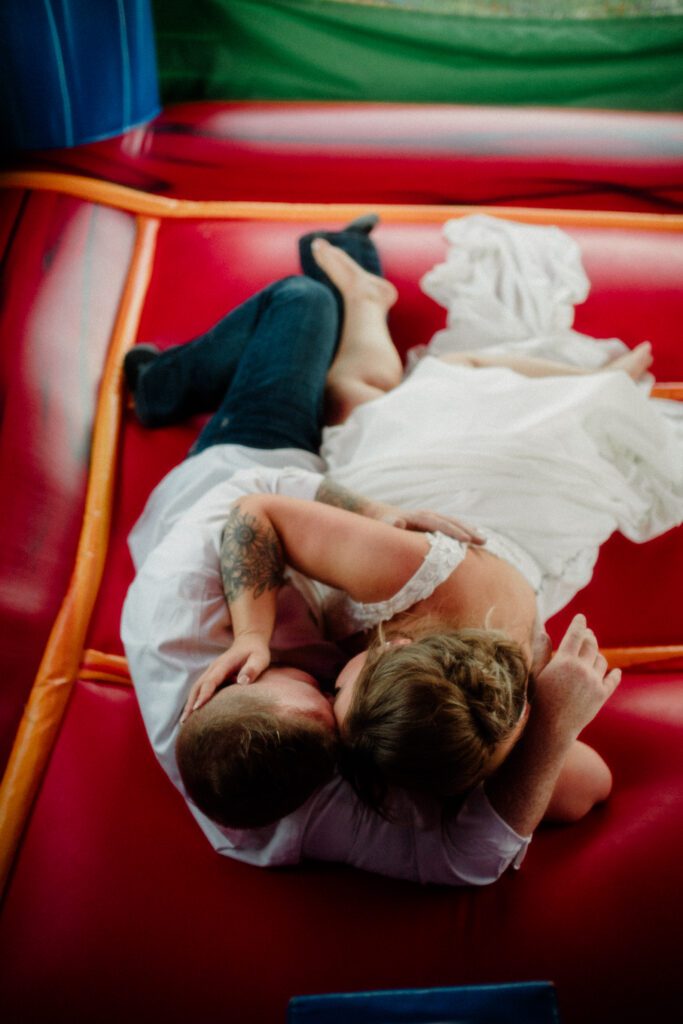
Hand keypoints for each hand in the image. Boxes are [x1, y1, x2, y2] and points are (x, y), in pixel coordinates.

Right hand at [180, 632, 270, 722]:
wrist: (250, 641)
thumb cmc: (256, 652)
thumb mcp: (260, 659)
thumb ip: (252, 669)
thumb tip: (242, 682)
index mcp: (224, 664)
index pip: (211, 681)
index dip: (204, 694)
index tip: (197, 708)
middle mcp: (214, 668)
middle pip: (198, 686)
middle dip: (190, 703)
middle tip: (185, 722)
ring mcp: (212, 672)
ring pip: (196, 688)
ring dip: (189, 703)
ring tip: (184, 722)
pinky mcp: (213, 676)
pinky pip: (200, 688)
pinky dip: (194, 700)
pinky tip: (193, 714)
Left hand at [371, 501, 484, 544]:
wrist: (379, 514)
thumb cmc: (382, 525)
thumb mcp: (383, 526)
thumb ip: (391, 525)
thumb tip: (399, 523)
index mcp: (418, 517)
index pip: (439, 524)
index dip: (453, 532)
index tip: (466, 540)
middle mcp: (427, 515)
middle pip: (451, 522)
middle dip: (468, 531)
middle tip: (483, 541)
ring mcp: (431, 518)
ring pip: (454, 522)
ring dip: (469, 530)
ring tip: (484, 540)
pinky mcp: (432, 523)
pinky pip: (451, 526)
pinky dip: (463, 530)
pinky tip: (474, 538)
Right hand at [533, 614, 620, 741]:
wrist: (552, 728)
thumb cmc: (539, 699)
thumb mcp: (536, 673)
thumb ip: (542, 651)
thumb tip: (543, 631)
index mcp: (565, 661)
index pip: (575, 634)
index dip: (579, 624)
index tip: (581, 618)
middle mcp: (582, 669)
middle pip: (591, 644)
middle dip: (589, 636)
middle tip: (587, 633)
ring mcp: (594, 682)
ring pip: (602, 660)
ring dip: (597, 654)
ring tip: (593, 653)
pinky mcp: (602, 695)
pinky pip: (612, 679)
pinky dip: (614, 673)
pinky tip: (615, 671)